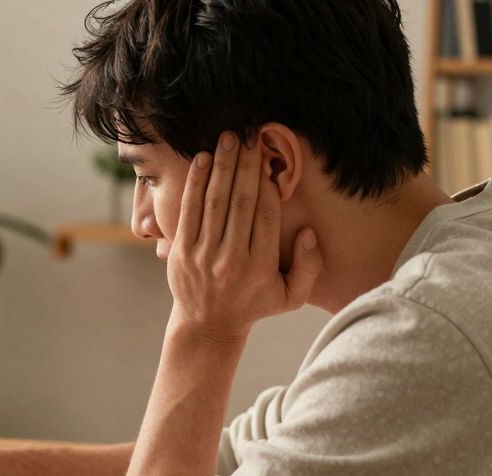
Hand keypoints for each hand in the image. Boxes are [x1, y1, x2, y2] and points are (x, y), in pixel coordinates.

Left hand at [166, 132, 322, 339]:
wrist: (207, 325)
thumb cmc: (254, 304)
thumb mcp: (291, 296)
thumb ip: (309, 267)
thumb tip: (308, 232)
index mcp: (261, 267)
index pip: (266, 216)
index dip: (268, 184)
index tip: (270, 159)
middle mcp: (232, 261)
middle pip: (240, 203)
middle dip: (246, 165)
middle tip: (250, 135)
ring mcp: (203, 256)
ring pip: (214, 202)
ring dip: (221, 166)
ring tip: (228, 138)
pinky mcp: (181, 252)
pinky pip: (189, 211)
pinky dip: (195, 183)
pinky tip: (203, 160)